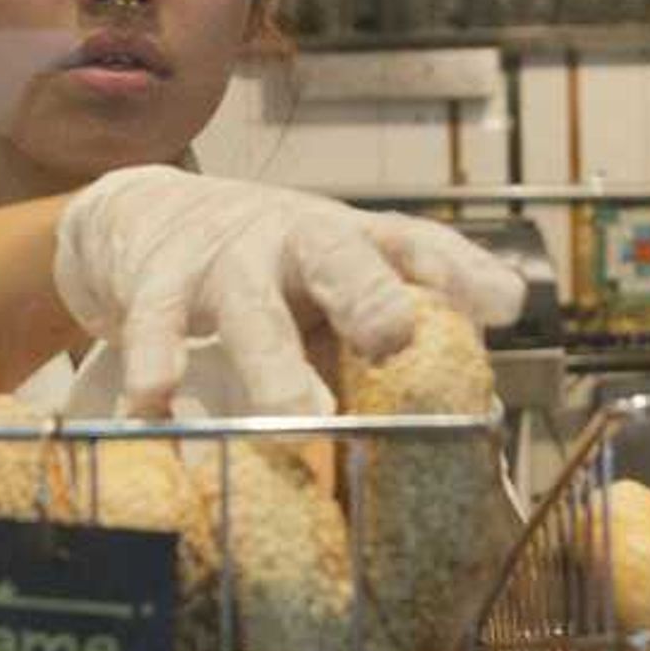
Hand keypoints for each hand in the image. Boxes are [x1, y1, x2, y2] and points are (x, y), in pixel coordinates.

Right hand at [51, 165, 526, 415]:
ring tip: (297, 417)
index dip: (461, 271)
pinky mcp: (159, 277)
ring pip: (252, 307)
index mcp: (355, 243)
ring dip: (274, 364)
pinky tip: (155, 403)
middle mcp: (298, 239)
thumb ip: (378, 348)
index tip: (503, 304)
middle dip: (369, 293)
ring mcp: (227, 256)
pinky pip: (155, 321)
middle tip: (394, 337)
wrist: (146, 216)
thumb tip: (466, 434)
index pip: (417, 246)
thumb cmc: (266, 274)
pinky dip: (155, 360)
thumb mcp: (329, 292)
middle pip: (340, 255)